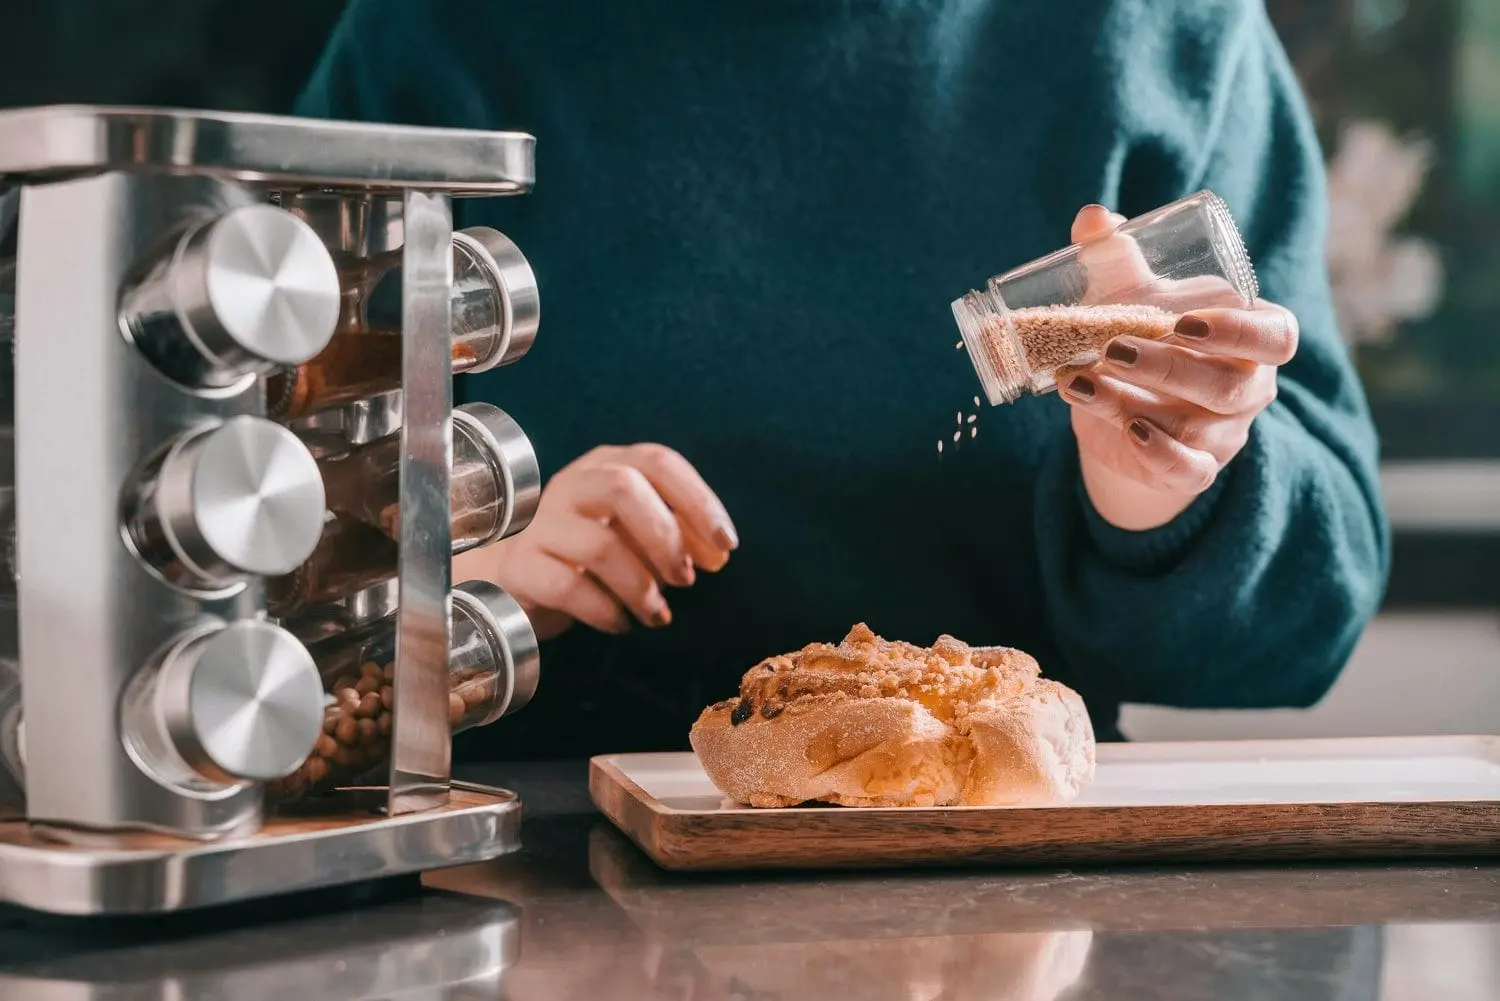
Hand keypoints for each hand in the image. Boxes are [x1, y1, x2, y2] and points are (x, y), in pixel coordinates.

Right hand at [452, 444, 736, 640]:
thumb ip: (679, 536)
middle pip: (623, 488)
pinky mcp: (521, 566)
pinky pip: (568, 588)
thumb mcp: (639, 536)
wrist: (522, 580)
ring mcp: (541, 524)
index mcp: (608, 465)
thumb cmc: (592, 553)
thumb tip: (718, 553)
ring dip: (641, 586)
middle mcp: (572, 485)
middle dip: (665, 537)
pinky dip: (605, 611)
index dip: (699, 501)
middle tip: (686, 579)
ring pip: (599, 545)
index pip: (658, 462)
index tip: (726, 545)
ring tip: (657, 614)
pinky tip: (621, 623)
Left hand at [1059, 205, 1297, 530]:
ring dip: (1135, 402)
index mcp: (1251, 336)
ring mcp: (1224, 433)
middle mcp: (1248, 387)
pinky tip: (1124, 430)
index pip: (1277, 337)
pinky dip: (1159, 454)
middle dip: (1169, 367)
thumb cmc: (1141, 336)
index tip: (1186, 322)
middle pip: (1232, 385)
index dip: (1241, 331)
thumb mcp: (1130, 295)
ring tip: (1081, 381)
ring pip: (1198, 425)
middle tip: (1112, 349)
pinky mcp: (1194, 467)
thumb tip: (1092, 217)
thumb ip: (1115, 256)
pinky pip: (1190, 471)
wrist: (1121, 409)